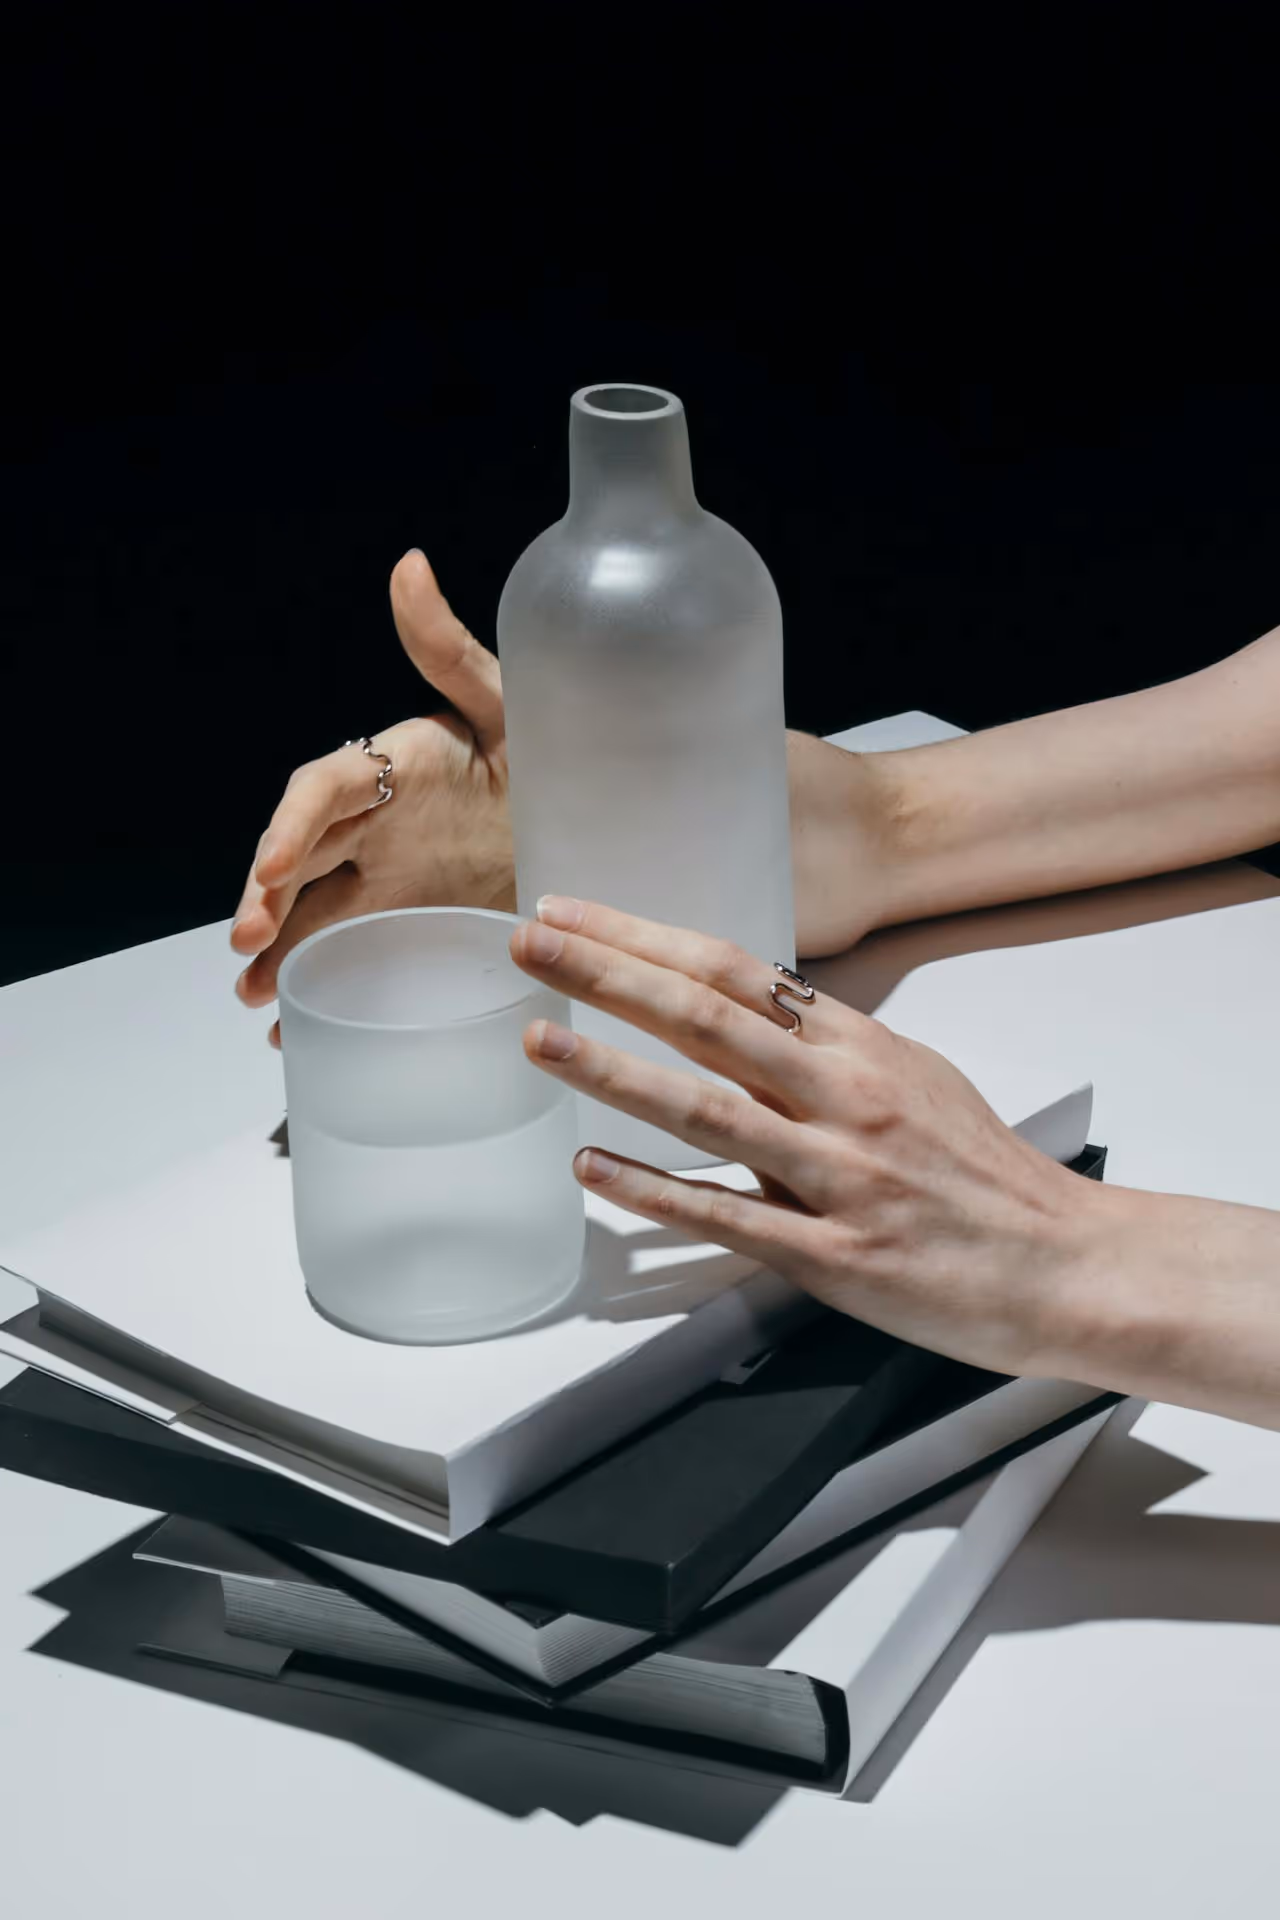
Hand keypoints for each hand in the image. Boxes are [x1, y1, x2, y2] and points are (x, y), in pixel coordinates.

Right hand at [231, 552, 511, 1043]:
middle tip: (247, 946)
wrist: (600, 817)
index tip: (269, 870)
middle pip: (300, 861)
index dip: (287, 829)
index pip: (320, 792)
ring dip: (278, 952)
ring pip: (313, 914)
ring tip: (256, 997)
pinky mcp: (409, 927)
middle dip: (265, 901)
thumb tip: (409, 567)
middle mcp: (376, 826)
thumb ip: (452, 649)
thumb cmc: (553, 747)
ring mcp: (388, 880)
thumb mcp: (509, 701)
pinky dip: (320, 989)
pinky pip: (353, 957)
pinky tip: (295, 1027)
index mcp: (390, 767)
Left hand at [509, 896, 1100, 1378]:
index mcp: (858, 1047)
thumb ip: (824, 1050)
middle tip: (528, 945)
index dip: (643, 938)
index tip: (572, 915)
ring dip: (615, 1071)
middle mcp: (843, 1097)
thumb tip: (743, 1018)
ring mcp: (838, 1175)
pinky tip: (593, 1169)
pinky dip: (656, 1192)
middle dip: (607, 974)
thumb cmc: (986, 1173)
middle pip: (708, 1018)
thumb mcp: (913, 1078)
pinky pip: (729, 1217)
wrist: (1066, 1263)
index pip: (732, 970)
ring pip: (709, 1111)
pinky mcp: (836, 1255)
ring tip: (540, 1041)